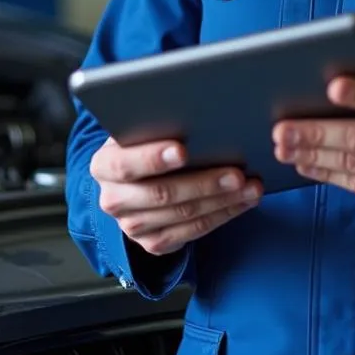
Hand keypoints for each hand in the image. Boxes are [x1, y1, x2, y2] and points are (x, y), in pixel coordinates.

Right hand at [90, 137, 261, 255]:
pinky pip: (192, 233)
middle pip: (161, 194)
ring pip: (183, 215)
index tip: (183, 149)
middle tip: (237, 172)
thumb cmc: (144, 142)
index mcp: (104, 165)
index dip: (152, 158)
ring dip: (222, 201)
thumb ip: (156, 122)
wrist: (133, 179)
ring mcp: (132, 226)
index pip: (124, 164)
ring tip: (250, 186)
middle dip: (204, 183)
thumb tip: (195, 111)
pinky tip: (242, 201)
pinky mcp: (153, 243)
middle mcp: (113, 200)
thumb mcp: (140, 128)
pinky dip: (222, 215)